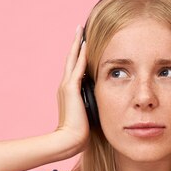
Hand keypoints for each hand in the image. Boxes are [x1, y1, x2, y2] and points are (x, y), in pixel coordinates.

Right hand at [55, 25, 90, 153]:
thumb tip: (105, 102)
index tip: (84, 44)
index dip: (79, 56)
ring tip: (80, 31)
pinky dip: (81, 56)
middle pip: (71, 60)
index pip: (75, 69)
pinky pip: (77, 68)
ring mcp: (66, 87)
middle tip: (79, 30)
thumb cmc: (80, 132)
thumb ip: (92, 105)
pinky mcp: (70, 89)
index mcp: (69, 92)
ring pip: (72, 60)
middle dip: (76, 45)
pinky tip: (85, 45)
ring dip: (77, 45)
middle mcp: (65, 86)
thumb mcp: (87, 114)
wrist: (69, 140)